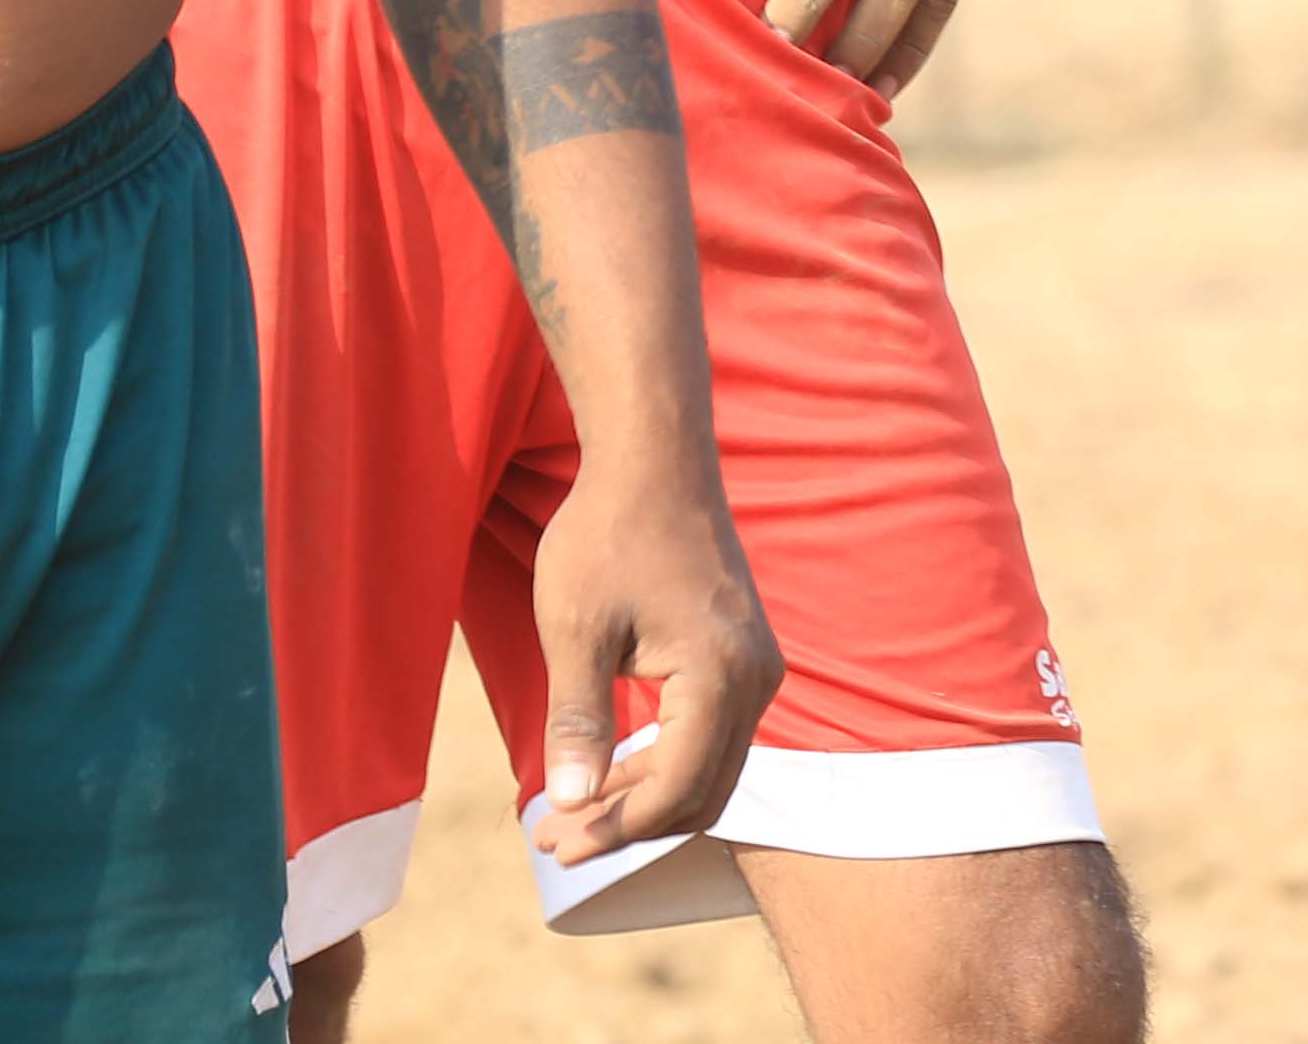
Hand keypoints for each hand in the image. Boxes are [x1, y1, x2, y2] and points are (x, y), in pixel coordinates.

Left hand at [522, 438, 780, 862]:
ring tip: (572, 815)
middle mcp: (756, 679)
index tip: (550, 842)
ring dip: (645, 799)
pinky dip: (663, 765)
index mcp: (720, 675)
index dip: (612, 829)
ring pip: (711, 769)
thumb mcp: (577, 633)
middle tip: (553, 840)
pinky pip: (713, 736)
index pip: (674, 790)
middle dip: (629, 826)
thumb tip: (571, 804)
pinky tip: (608, 766)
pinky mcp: (744, 657)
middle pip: (702, 792)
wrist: (655, 465)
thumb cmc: (607, 539)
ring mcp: (757, 667)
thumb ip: (578, 722)